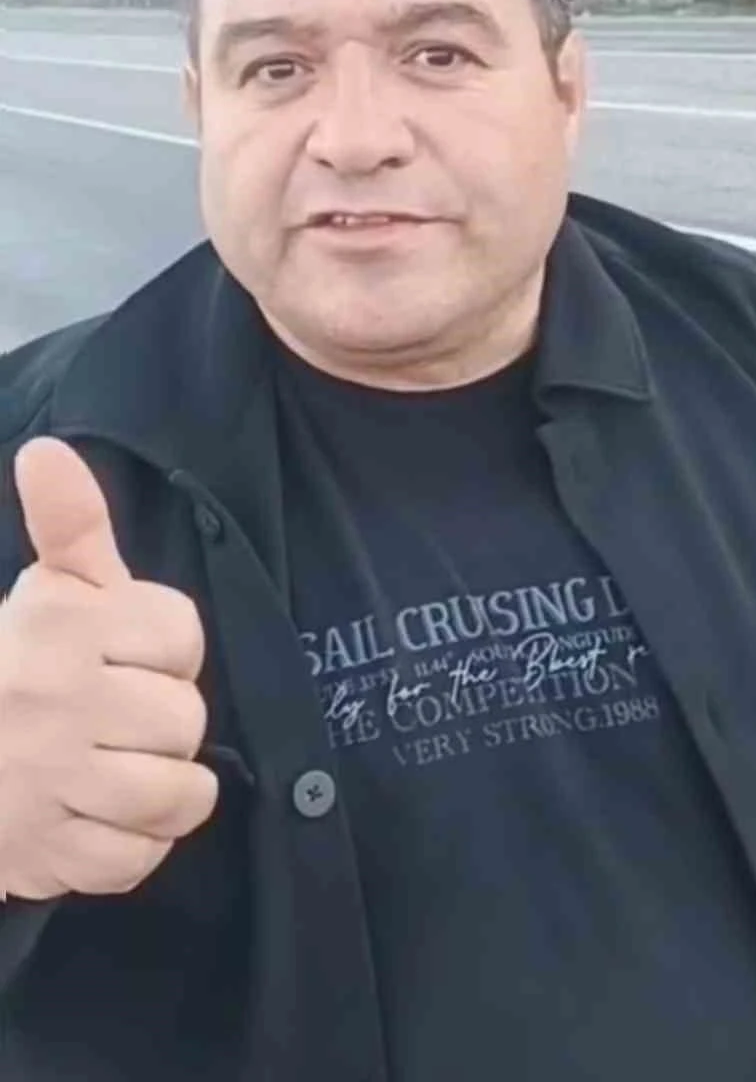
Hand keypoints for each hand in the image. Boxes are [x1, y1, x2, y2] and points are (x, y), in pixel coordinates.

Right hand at [0, 438, 217, 901]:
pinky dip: (136, 846)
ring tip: (131, 771)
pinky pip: (136, 860)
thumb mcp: (51, 588)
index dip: (169, 650)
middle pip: (185, 720)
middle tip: (122, 719)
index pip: (181, 636)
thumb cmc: (16, 663)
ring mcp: (48, 781)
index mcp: (63, 626)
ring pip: (175, 794)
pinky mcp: (43, 854)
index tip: (132, 657)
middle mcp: (56, 699)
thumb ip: (70, 522)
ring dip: (167, 790)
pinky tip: (107, 818)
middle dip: (166, 722)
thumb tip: (48, 451)